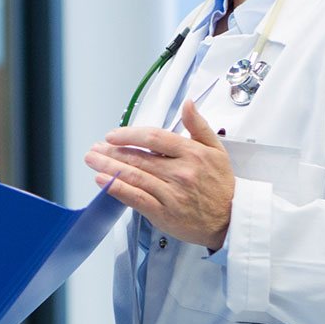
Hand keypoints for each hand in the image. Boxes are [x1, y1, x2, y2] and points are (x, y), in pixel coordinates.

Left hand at [84, 99, 234, 249]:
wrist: (230, 219)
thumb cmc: (221, 186)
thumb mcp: (217, 149)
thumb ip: (199, 126)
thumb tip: (188, 104)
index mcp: (192, 153)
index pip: (154, 137)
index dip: (130, 134)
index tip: (114, 135)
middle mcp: (181, 172)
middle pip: (139, 157)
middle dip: (112, 151)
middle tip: (97, 147)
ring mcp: (171, 193)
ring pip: (134, 176)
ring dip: (109, 166)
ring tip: (93, 160)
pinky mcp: (164, 213)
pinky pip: (136, 198)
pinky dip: (117, 188)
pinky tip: (104, 181)